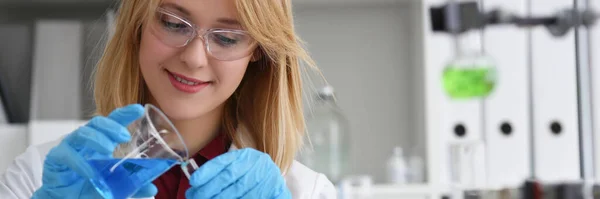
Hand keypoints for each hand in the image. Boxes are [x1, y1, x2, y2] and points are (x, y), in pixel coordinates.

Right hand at [32, 104, 157, 198]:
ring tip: (109, 150)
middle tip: (125, 136)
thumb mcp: (114, 186)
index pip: (113, 122)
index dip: (125, 113)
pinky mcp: (56, 159)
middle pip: (97, 123)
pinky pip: (66, 154)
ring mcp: (70, 147)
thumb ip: (132, 186)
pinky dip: (79, 162)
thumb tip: (152, 188)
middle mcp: (86, 141)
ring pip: (82, 133)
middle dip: (112, 126)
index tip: (139, 109)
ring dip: (97, 139)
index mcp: (101, 142)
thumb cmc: (88, 186)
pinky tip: (90, 172)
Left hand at [185, 148, 291, 198]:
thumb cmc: (250, 177)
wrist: (273, 183)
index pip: (224, 161)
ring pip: (238, 190)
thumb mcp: (237, 170)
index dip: (207, 171)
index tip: (193, 181)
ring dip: (219, 198)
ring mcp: (266, 176)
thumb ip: (220, 174)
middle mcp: (256, 163)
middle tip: (195, 196)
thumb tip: (196, 185)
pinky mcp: (274, 188)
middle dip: (208, 189)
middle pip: (228, 177)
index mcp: (246, 156)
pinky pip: (250, 197)